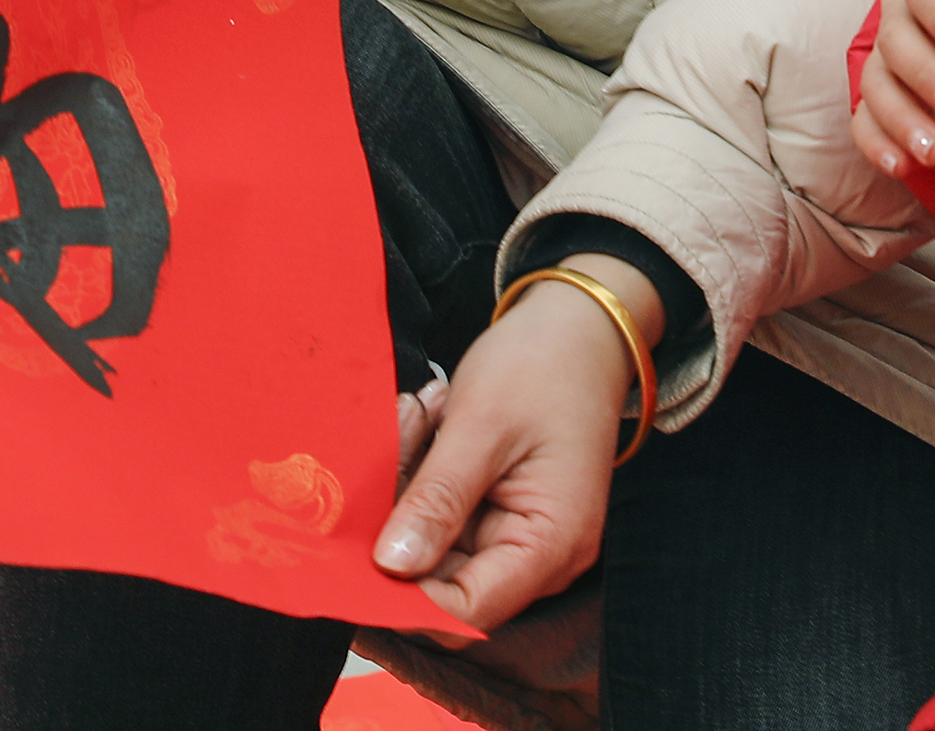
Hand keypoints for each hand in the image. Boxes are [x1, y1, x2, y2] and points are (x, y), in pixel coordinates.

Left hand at [374, 253, 653, 629]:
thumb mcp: (481, 426)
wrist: (581, 326)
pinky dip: (421, 478)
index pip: (466, 608)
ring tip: (419, 416)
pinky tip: (427, 421)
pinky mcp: (499, 514)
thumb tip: (391, 566)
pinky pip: (442, 519)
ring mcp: (519, 536)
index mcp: (551, 544)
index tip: (354, 549)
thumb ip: (437, 499)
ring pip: (434, 547)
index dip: (404, 592)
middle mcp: (540, 556)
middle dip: (399, 522)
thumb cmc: (544, 365)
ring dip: (408, 490)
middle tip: (392, 442)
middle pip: (444, 579)